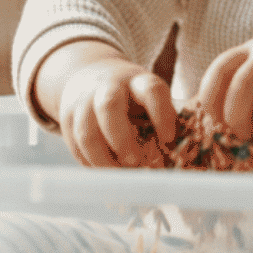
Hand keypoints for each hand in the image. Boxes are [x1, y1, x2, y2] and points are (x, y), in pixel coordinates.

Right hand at [39, 42, 176, 167]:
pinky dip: (91, 164)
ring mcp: (83, 101)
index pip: (151, 90)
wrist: (89, 77)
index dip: (161, 115)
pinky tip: (107, 172)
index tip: (168, 139)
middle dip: (122, 140)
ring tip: (121, 175)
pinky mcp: (67, 119)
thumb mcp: (151, 98)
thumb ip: (167, 119)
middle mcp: (108, 86)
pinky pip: (75, 146)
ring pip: (86, 131)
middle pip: (109, 106)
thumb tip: (185, 155)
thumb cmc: (133, 98)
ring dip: (104, 159)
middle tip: (136, 163)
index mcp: (138, 80)